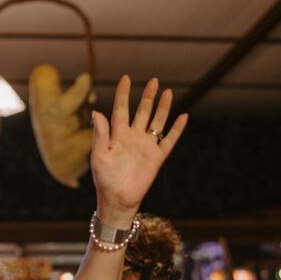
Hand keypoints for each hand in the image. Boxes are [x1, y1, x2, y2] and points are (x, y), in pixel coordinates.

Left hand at [90, 76, 187, 223]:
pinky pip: (169, 140)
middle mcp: (133, 137)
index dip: (123, 94)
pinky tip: (183, 116)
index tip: (126, 78)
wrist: (117, 200)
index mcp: (117, 135)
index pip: (121, 109)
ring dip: (162, 108)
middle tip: (154, 81)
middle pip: (142, 112)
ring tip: (168, 92)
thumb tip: (97, 112)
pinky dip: (177, 129)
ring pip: (157, 122)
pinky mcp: (157, 157)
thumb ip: (100, 134)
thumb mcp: (99, 156)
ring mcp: (146, 146)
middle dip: (148, 96)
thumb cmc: (104, 180)